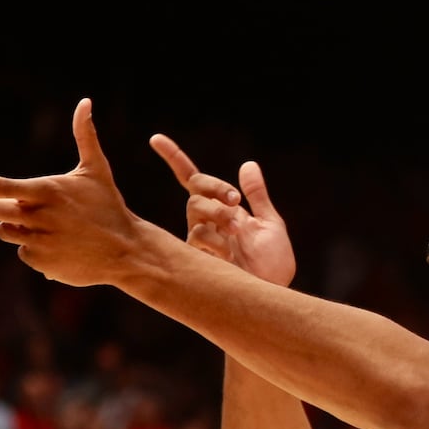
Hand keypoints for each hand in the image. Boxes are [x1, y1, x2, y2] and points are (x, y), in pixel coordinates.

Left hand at [0, 99, 164, 286]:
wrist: (128, 251)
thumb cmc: (108, 207)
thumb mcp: (97, 171)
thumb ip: (85, 136)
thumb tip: (85, 101)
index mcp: (48, 191)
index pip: (2, 186)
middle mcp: (40, 216)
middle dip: (2, 208)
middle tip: (25, 210)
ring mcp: (40, 241)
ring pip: (5, 232)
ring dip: (19, 229)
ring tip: (49, 229)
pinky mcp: (42, 263)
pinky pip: (22, 253)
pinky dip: (36, 250)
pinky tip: (60, 248)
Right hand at [150, 134, 295, 286]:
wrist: (273, 290)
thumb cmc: (273, 262)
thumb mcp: (270, 224)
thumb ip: (258, 196)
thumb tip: (248, 165)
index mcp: (222, 209)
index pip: (193, 179)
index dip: (174, 159)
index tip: (155, 138)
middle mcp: (207, 221)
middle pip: (195, 190)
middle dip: (214, 187)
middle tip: (235, 200)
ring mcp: (201, 238)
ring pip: (195, 210)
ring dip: (218, 214)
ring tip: (238, 231)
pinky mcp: (198, 256)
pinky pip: (199, 235)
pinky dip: (217, 239)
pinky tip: (229, 252)